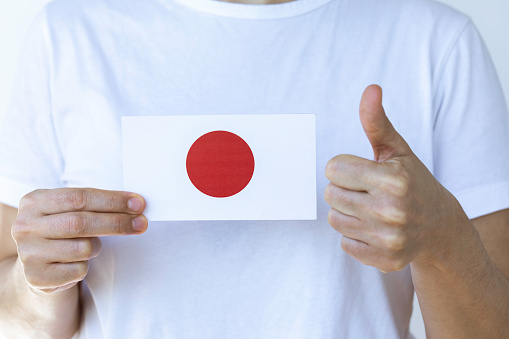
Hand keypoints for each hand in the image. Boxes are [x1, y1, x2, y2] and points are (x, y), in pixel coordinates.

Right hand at [11, 188, 146, 292]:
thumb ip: (95, 204)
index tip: (139, 204)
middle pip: (81, 222)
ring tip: (89, 245)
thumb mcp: (70, 210)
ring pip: (83, 248)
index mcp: (35, 201)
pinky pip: (78, 270)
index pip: (80, 197)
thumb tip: (136, 205)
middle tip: (141, 223)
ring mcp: (28, 252)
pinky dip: (86, 266)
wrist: (39, 263)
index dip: (112, 201)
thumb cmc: (63, 230)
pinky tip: (76, 262)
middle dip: (117, 222)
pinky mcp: (36, 277)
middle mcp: (25, 225)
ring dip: (97, 247)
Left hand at [324, 85, 468, 271]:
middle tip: (367, 191)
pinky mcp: (384, 260)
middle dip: (343, 189)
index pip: (332, 168)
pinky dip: (355, 235)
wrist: (440, 227)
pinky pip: (344, 242)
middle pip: (330, 194)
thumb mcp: (398, 150)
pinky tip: (375, 229)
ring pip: (334, 219)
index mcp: (393, 180)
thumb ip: (377, 122)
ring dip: (347, 212)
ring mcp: (388, 239)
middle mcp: (391, 211)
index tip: (362, 172)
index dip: (343, 167)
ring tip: (370, 209)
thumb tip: (370, 88)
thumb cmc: (414, 182)